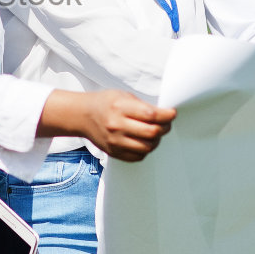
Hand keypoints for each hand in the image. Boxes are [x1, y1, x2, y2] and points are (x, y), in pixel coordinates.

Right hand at [38, 89, 174, 162]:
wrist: (82, 115)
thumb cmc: (105, 103)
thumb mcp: (123, 96)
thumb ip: (142, 106)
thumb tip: (164, 115)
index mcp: (120, 107)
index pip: (151, 115)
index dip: (167, 115)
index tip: (172, 113)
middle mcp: (117, 125)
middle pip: (152, 133)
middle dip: (165, 128)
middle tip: (166, 124)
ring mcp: (115, 141)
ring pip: (147, 147)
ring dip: (156, 141)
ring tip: (155, 133)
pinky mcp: (113, 152)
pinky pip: (137, 157)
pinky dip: (145, 150)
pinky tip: (144, 141)